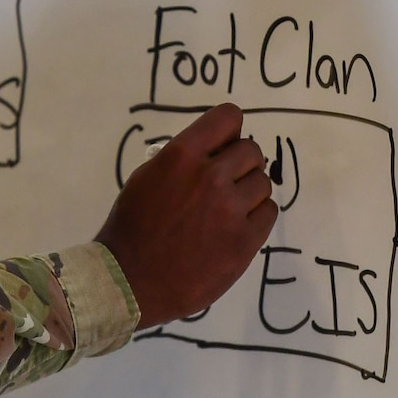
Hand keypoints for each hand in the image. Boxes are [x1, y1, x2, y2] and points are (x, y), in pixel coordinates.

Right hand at [94, 103, 276, 328]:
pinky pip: (268, 212)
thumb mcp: (148, 177)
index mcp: (183, 155)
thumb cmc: (132, 226)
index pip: (229, 117)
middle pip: (252, 151)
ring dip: (248, 191)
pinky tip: (236, 226)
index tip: (224, 145)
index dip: (229, 130)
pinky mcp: (245, 241)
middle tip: (225, 182)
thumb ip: (184, 160)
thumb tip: (216, 151)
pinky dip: (255, 216)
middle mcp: (212, 176)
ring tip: (227, 209)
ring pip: (263, 182)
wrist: (129, 280)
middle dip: (240, 163)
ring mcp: (231, 210)